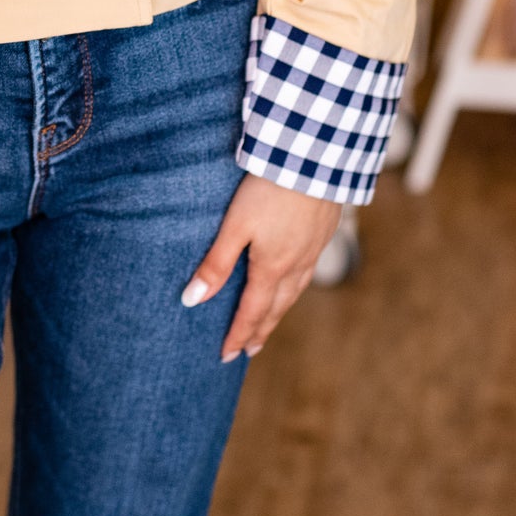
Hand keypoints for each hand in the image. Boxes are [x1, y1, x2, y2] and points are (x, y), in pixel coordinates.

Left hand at [181, 173, 340, 362]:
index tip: (227, 356)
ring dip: (279, 311)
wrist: (317, 159)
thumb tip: (192, 301)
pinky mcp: (324, 232)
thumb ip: (216, 264)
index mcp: (272, 267)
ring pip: (294, 291)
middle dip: (260, 330)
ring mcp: (313, 249)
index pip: (251, 312)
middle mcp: (296, 265)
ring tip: (269, 323)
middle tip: (250, 350)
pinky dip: (295, 287)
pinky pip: (308, 271)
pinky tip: (293, 280)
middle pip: (276, 307)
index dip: (238, 335)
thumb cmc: (269, 190)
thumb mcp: (235, 226)